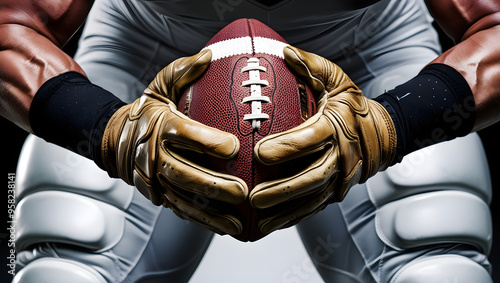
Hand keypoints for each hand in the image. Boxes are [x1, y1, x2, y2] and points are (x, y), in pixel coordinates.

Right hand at [101, 50, 247, 234]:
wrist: (115, 137)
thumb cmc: (146, 110)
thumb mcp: (161, 85)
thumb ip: (185, 71)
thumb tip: (211, 55)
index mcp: (161, 126)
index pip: (184, 134)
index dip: (208, 141)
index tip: (233, 147)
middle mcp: (155, 155)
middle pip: (184, 173)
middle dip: (213, 185)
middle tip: (241, 191)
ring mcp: (155, 179)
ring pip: (183, 198)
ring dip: (210, 212)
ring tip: (237, 223)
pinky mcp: (158, 195)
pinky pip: (181, 210)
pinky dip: (202, 221)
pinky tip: (225, 228)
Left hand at [249, 46, 396, 233]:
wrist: (383, 133)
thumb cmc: (353, 106)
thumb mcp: (336, 80)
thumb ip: (311, 66)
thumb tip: (284, 52)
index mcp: (336, 126)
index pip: (312, 138)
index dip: (287, 147)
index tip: (259, 152)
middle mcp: (341, 155)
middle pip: (313, 176)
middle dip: (283, 189)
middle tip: (255, 197)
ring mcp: (341, 178)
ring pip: (314, 198)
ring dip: (286, 211)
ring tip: (259, 221)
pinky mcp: (337, 191)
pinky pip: (316, 207)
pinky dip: (294, 218)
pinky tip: (272, 225)